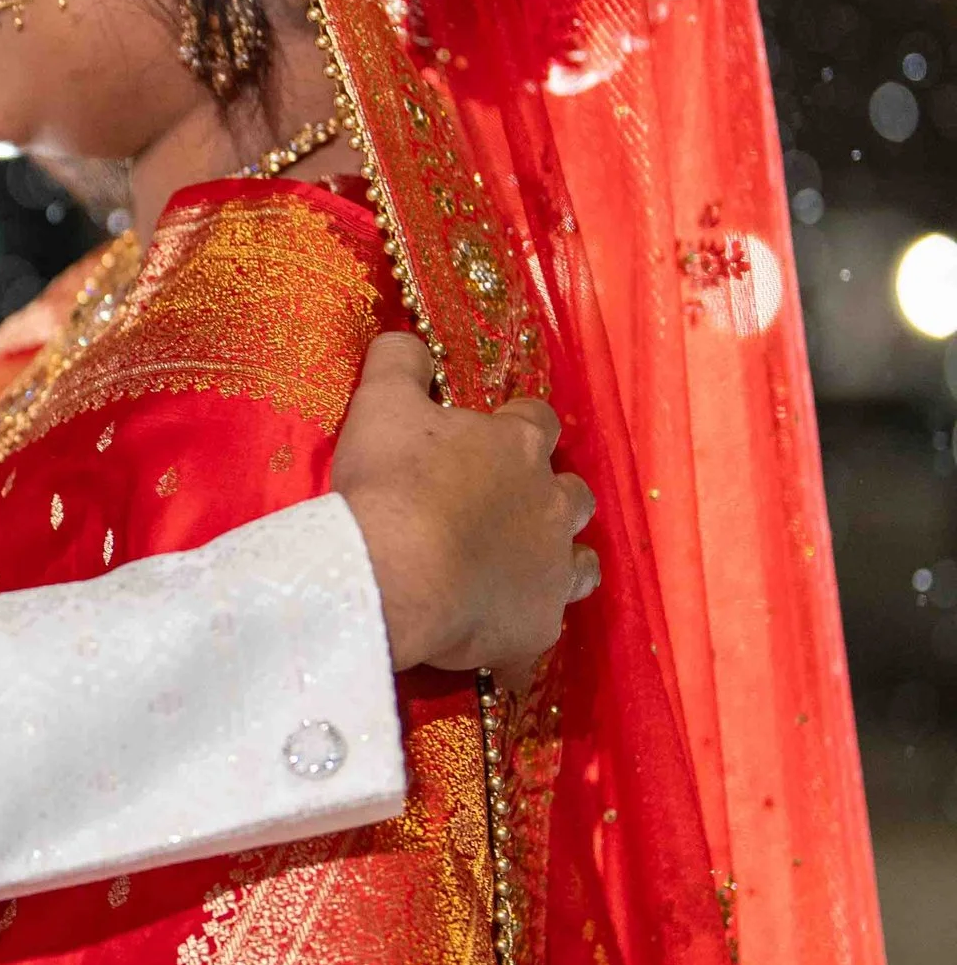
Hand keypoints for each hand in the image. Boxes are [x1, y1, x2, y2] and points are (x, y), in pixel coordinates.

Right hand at [329, 332, 599, 677]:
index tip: (492, 434)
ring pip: (582, 563)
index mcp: (519, 445)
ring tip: (523, 569)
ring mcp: (551, 569)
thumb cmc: (391, 481)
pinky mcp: (538, 625)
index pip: (539, 421)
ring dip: (560, 561)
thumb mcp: (381, 402)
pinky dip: (523, 622)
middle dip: (550, 497)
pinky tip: (496, 626)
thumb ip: (400, 362)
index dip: (518, 425)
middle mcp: (551, 503)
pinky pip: (543, 625)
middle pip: (574, 494)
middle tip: (504, 508)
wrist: (392, 571)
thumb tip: (408, 338)